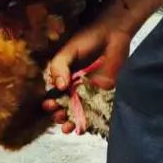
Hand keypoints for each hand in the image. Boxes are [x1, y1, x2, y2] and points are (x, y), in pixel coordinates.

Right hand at [42, 4, 136, 132]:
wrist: (113, 33)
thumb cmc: (87, 38)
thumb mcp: (67, 51)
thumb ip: (59, 67)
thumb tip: (59, 87)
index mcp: (63, 79)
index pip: (54, 96)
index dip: (50, 104)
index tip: (49, 105)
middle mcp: (75, 88)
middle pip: (64, 108)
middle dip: (59, 116)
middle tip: (59, 116)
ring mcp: (90, 93)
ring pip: (78, 113)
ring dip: (71, 123)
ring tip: (68, 128)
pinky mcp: (105, 94)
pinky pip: (96, 110)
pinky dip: (90, 120)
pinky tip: (84, 127)